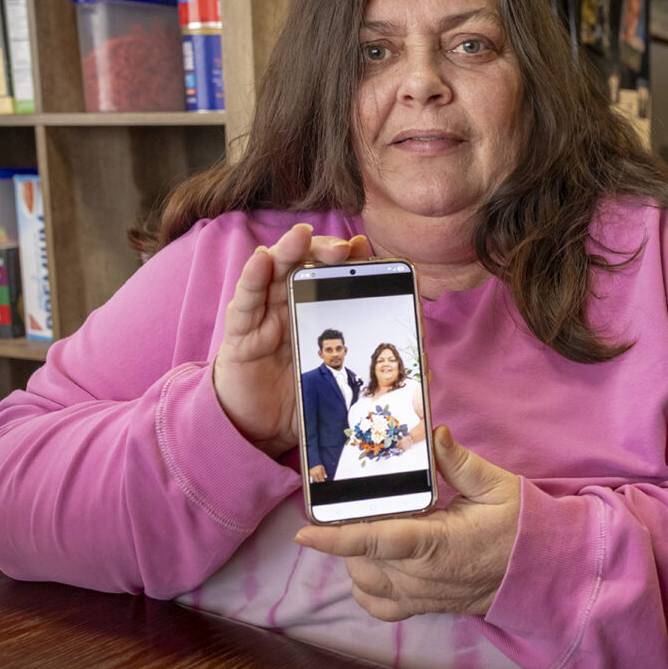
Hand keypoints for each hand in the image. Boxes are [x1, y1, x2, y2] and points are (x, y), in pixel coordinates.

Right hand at [213, 224, 369, 457]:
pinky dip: (252, 278)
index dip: (347, 261)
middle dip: (322, 251)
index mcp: (318, 316)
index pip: (333, 278)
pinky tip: (261, 261)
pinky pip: (245, 302)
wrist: (260, 433)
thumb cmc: (302, 402)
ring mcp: (264, 318)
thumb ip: (381, 375)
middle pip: (305, 266)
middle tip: (341, 249)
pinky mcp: (240, 335)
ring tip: (300, 235)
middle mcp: (290, 308)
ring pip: (274, 273)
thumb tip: (427, 370)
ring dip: (288, 250)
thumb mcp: (345, 386)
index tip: (364, 248)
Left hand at [294, 426, 520, 620]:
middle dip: (346, 534)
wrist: (543, 571)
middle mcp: (423, 576)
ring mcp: (422, 596)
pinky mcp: (425, 607)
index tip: (305, 532)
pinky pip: (381, 608)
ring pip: (366, 583)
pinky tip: (369, 566)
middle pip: (362, 560)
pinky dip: (366, 589)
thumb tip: (432, 432)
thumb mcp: (495, 485)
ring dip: (354, 558)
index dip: (336, 538)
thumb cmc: (522, 525)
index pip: (375, 542)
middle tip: (348, 505)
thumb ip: (457, 461)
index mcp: (437, 543)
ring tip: (364, 527)